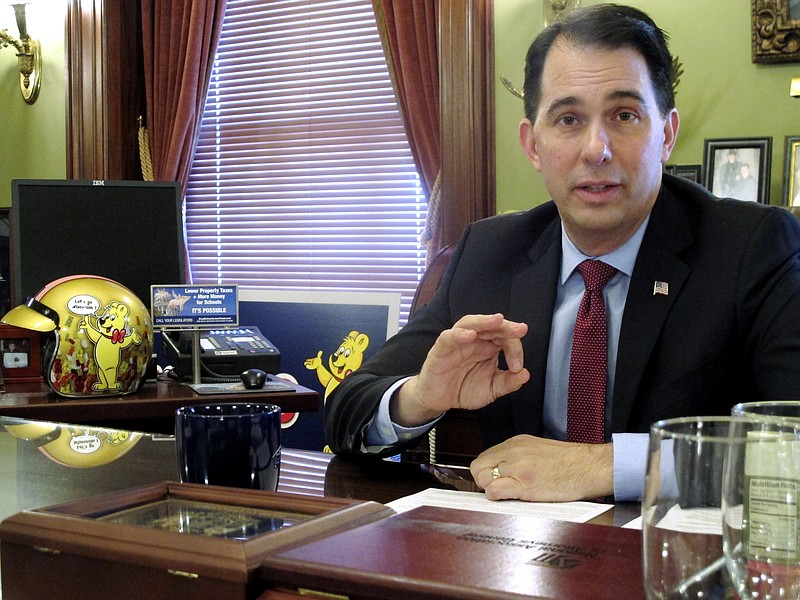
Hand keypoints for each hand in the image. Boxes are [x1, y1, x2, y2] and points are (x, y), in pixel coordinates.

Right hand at [390, 313, 529, 426]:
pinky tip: (470, 335)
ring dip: (484, 321)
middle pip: (490, 325)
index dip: (516, 349)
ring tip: (498, 320)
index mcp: (489, 347)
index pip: (506, 339)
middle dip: (506, 326)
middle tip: (520, 329)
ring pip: (469, 323)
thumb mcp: (491, 389)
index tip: (518, 367)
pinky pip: (448, 337)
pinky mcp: (441, 349)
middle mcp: (474, 340)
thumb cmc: (464, 388)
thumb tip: (525, 375)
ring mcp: (457, 342)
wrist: (440, 400)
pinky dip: (459, 334)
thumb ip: (508, 383)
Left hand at [470, 435, 613, 501]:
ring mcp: (518, 467)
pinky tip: (509, 498)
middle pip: (478, 466)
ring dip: (490, 489)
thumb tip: (502, 468)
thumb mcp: (537, 449)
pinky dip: (496, 497)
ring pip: (483, 478)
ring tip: (506, 494)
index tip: (492, 480)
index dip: (486, 472)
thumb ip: (517, 455)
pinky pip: (495, 490)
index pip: (485, 457)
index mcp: (516, 443)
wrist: (588, 466)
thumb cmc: (569, 462)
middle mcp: (513, 452)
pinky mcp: (525, 484)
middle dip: (483, 480)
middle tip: (496, 489)